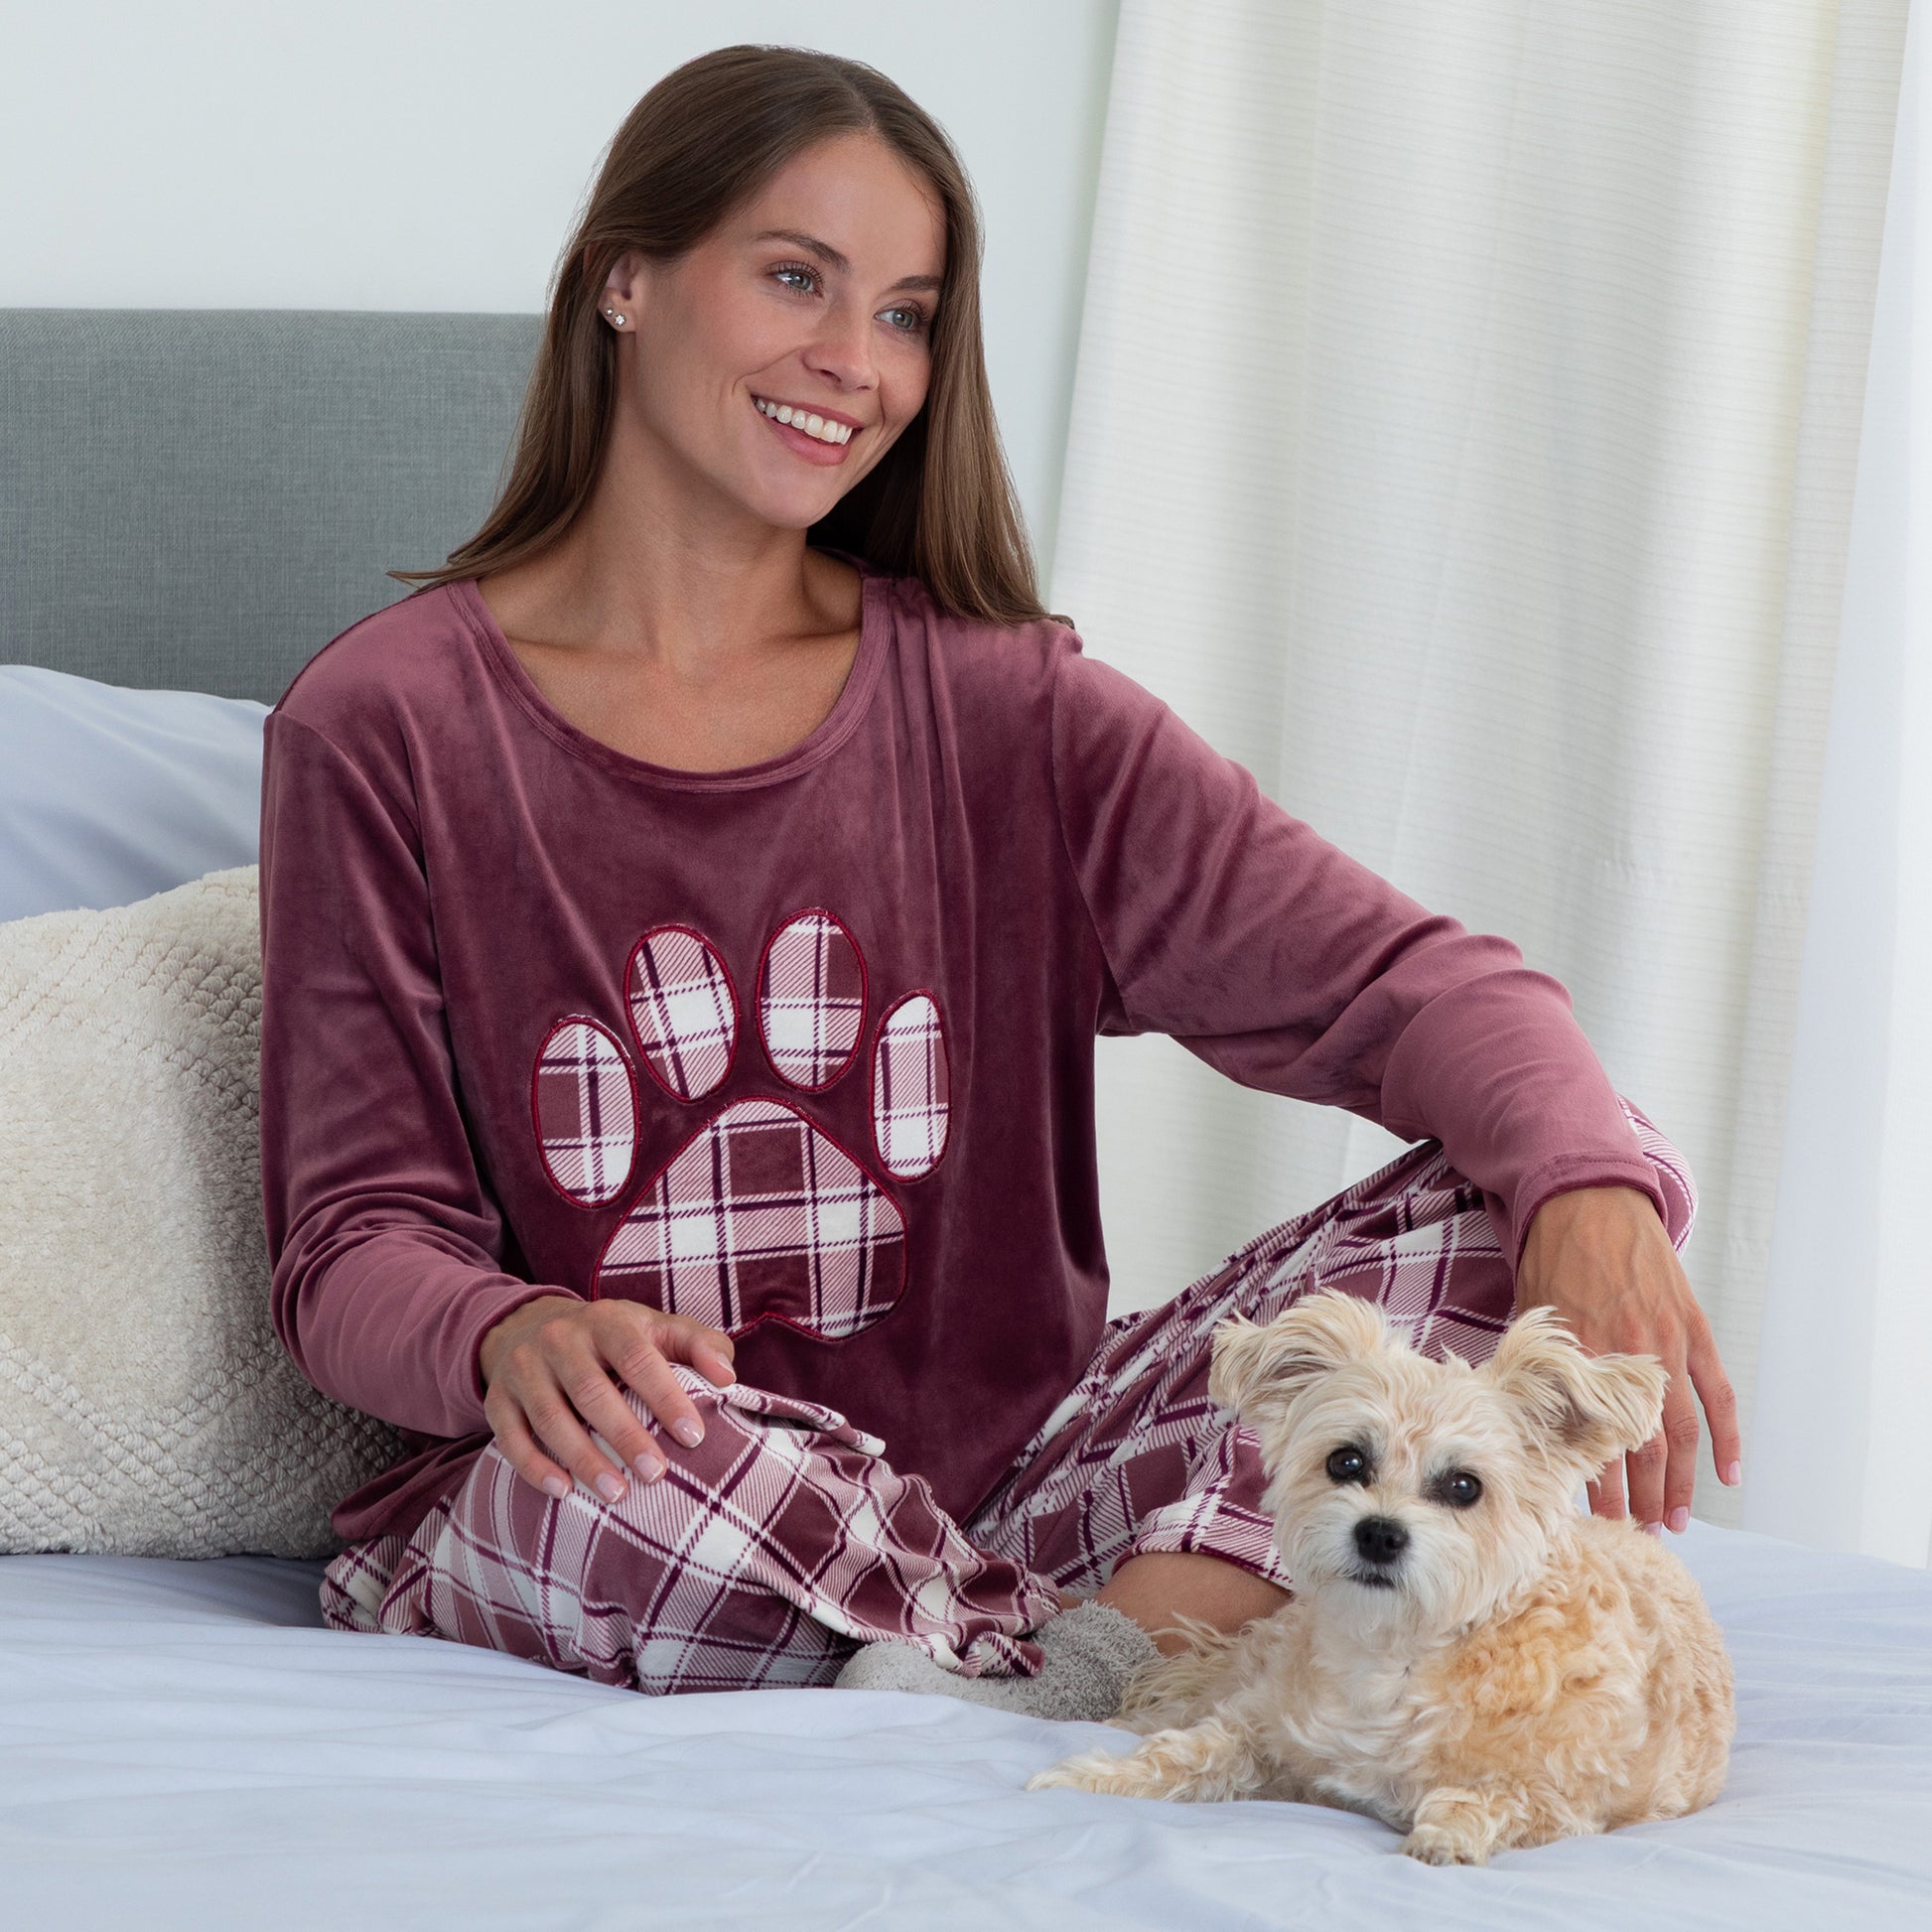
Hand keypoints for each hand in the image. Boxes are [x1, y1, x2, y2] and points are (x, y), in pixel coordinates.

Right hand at [478, 1296, 735, 1504]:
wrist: (529, 1324)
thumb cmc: (612, 1338)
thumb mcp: (654, 1328)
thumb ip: (698, 1345)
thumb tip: (727, 1378)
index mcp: (606, 1320)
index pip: (637, 1357)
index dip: (665, 1396)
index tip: (693, 1436)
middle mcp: (560, 1340)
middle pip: (591, 1391)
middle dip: (625, 1435)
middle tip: (656, 1474)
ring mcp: (524, 1369)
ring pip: (551, 1418)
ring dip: (584, 1459)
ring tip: (617, 1494)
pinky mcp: (498, 1399)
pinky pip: (510, 1437)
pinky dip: (535, 1467)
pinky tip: (563, 1492)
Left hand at [1513, 1185, 1741, 1532]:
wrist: (1589, 1202)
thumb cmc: (1551, 1258)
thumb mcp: (1532, 1316)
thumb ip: (1536, 1368)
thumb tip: (1524, 1422)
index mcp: (1582, 1355)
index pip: (1588, 1436)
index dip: (1591, 1482)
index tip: (1587, 1519)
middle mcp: (1629, 1355)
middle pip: (1639, 1445)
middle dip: (1637, 1495)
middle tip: (1634, 1534)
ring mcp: (1670, 1343)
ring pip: (1681, 1430)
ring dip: (1679, 1480)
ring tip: (1673, 1521)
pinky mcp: (1694, 1330)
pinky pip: (1718, 1393)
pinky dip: (1728, 1436)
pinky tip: (1728, 1475)